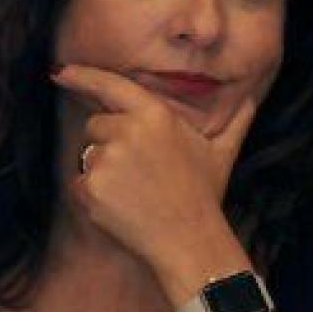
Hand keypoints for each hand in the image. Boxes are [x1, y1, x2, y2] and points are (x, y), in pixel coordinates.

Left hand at [51, 63, 256, 301]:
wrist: (189, 240)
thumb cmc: (203, 194)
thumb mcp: (222, 152)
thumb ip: (235, 120)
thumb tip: (253, 99)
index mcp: (155, 115)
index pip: (111, 86)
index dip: (82, 75)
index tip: (59, 71)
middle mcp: (127, 131)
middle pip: (96, 125)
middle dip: (109, 143)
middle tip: (139, 171)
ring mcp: (106, 160)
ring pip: (87, 155)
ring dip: (102, 171)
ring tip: (134, 192)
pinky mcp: (91, 187)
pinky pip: (79, 183)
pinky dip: (93, 196)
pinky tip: (120, 207)